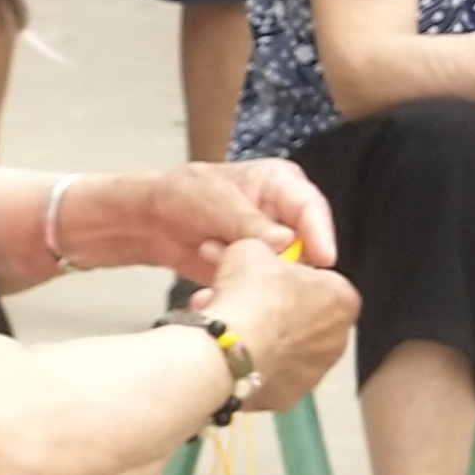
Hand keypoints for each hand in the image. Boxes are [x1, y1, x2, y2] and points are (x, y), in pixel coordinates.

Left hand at [106, 159, 339, 280]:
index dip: (320, 234)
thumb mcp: (215, 201)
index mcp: (281, 183)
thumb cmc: (182, 195)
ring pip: (285, 270)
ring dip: (254, 276)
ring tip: (213, 260)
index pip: (311, 208)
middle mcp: (284, 214)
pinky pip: (263, 287)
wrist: (150, 220)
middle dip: (283, 262)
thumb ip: (249, 222)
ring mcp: (272, 245)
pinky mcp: (257, 270)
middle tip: (257, 271)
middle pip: (306, 245)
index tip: (324, 258)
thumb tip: (285, 241)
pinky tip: (215, 286)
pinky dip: (242, 291)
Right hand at [197, 230, 357, 411]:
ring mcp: (314, 372)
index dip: (283, 274)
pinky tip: (225, 351)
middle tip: (241, 298)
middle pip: (300, 316)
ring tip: (225, 323)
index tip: (262, 274)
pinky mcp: (288, 396)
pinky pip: (267, 374)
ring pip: (283, 347)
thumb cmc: (249, 302)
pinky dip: (249, 364)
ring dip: (259, 336)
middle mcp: (337, 339)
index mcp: (342, 298)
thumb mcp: (251, 249)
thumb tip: (258, 251)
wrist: (227, 350)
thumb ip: (263, 249)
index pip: (317, 280)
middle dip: (272, 308)